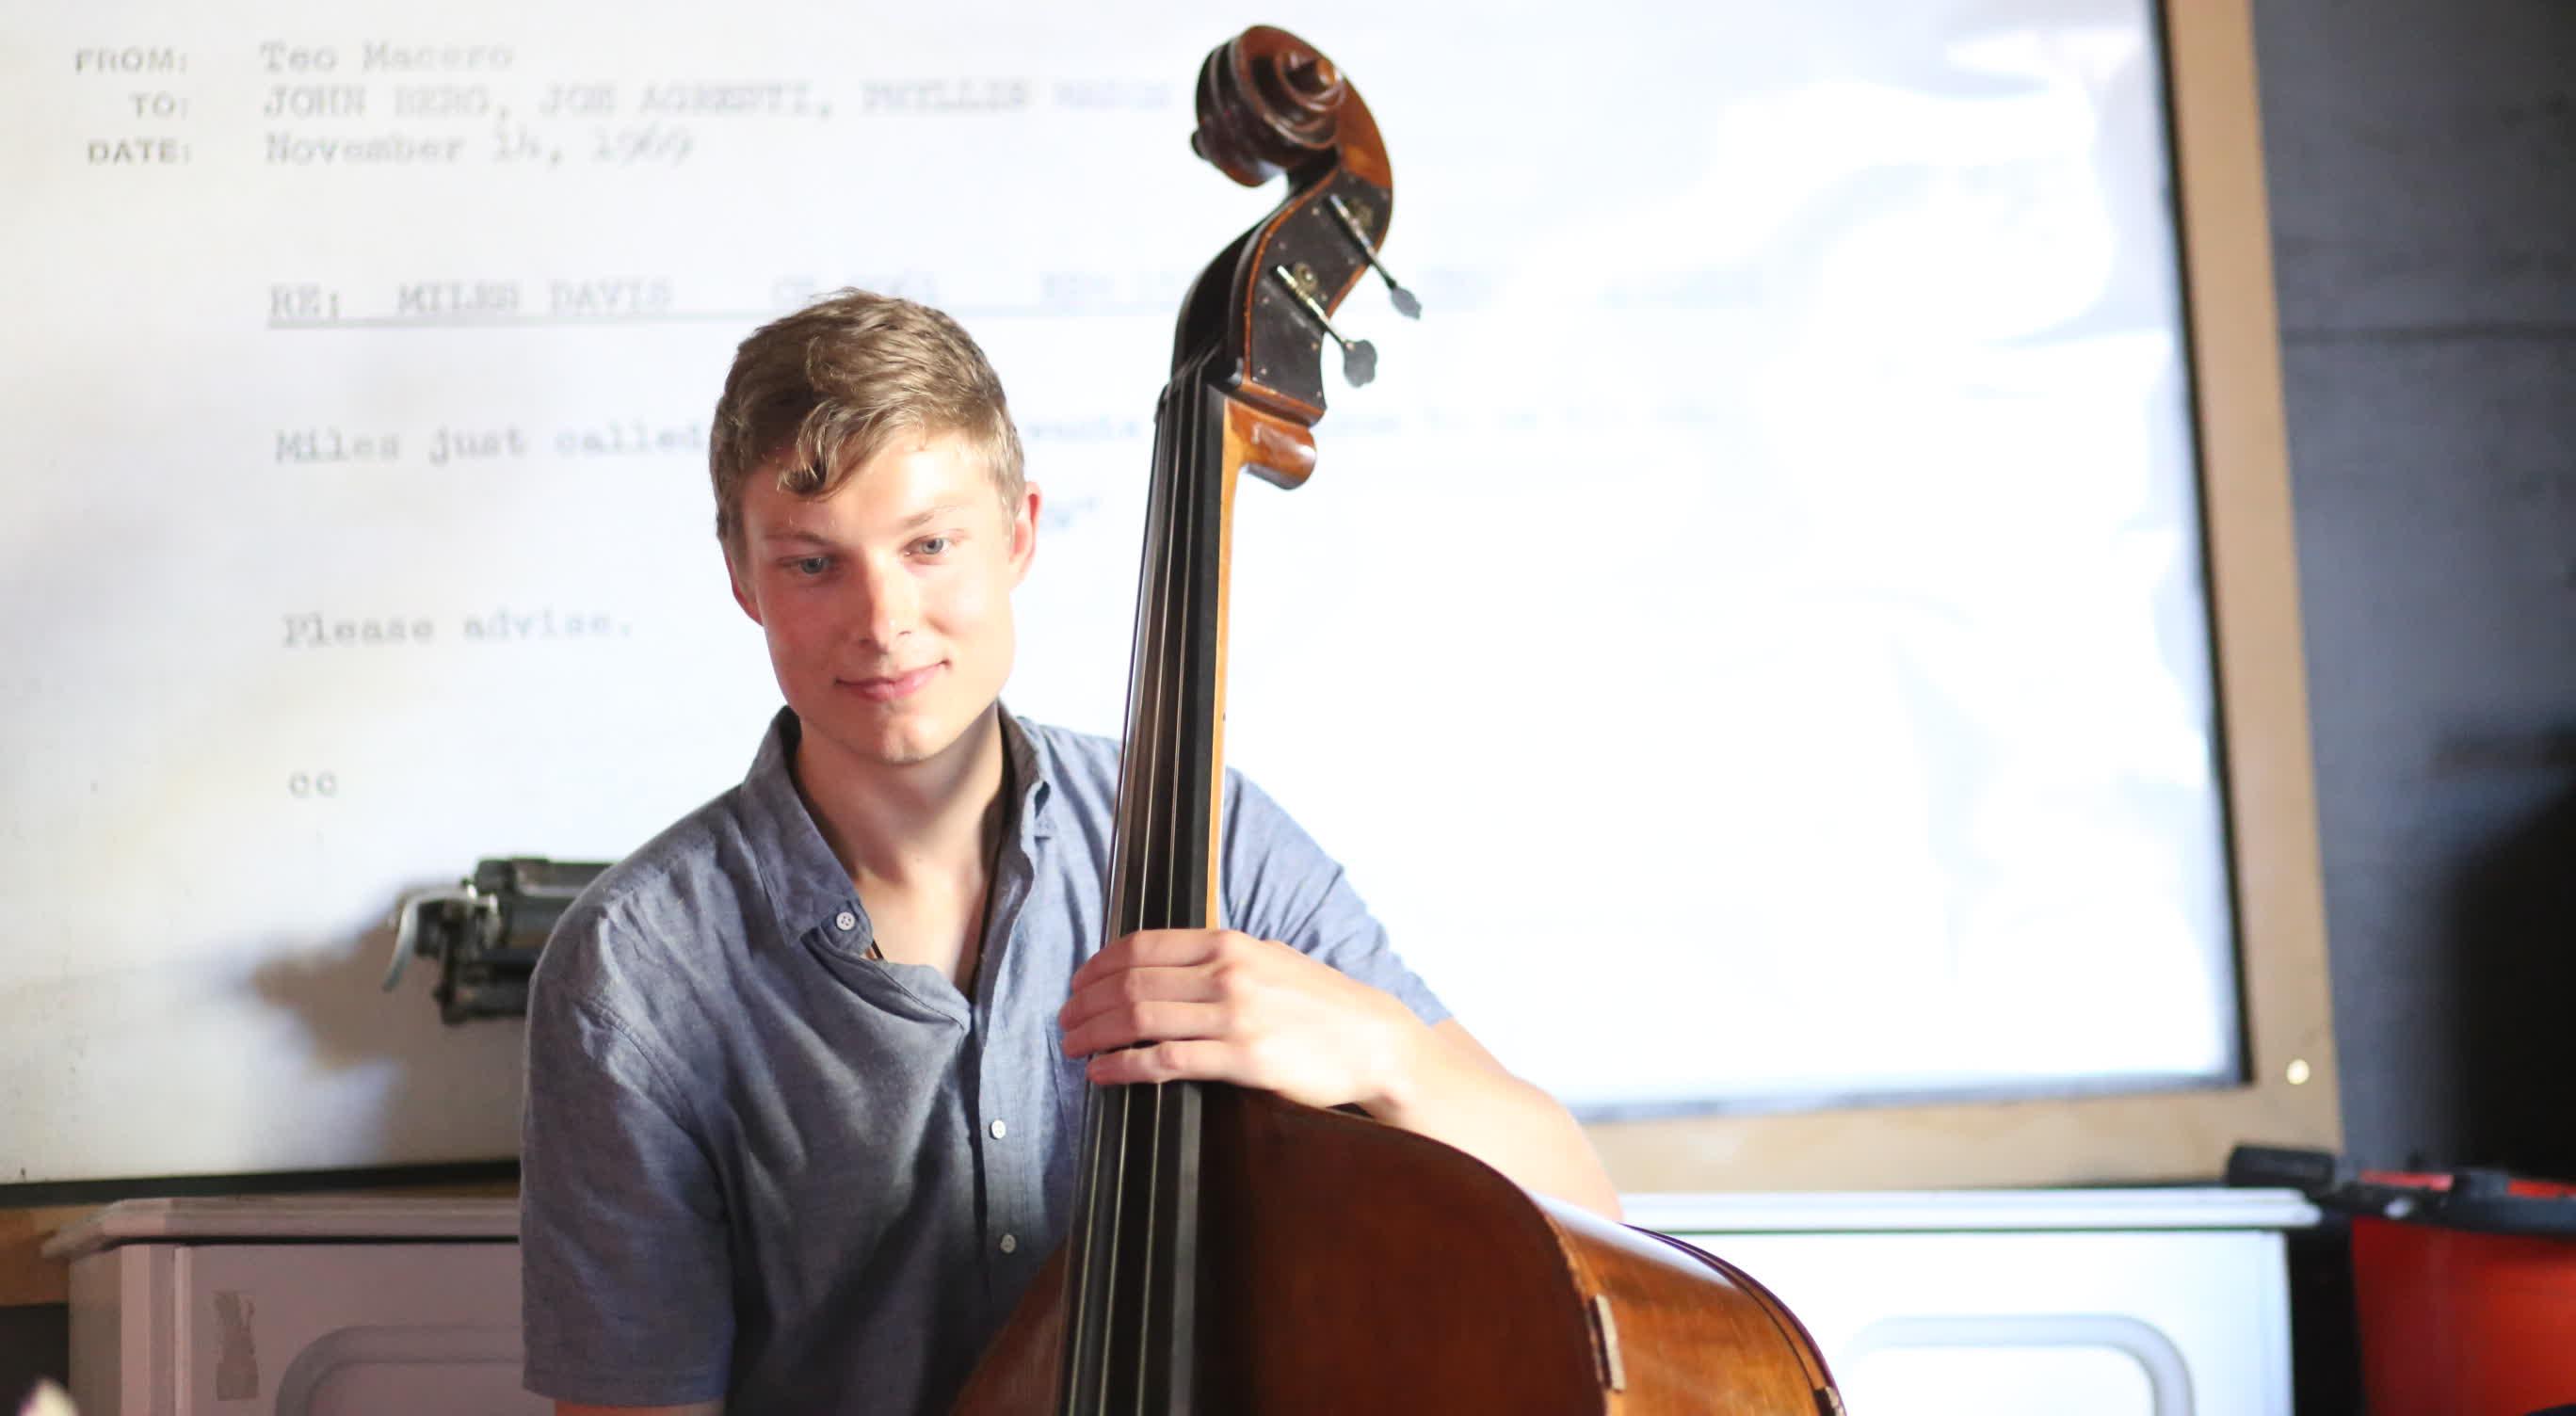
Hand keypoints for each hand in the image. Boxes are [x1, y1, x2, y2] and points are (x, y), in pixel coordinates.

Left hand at [1057, 928, 1423, 1110]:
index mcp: (1228, 943)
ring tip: (1074, 1048)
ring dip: (1095, 1034)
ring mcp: (1234, 1016)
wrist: (1372, 1040)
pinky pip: (1167, 1061)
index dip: (1098, 967)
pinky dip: (1124, 1066)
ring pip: (1140, 1019)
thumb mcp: (1268, 959)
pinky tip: (1103, 1073)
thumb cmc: (1318, 1002)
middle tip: (1065, 1023)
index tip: (1077, 986)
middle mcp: (1226, 973)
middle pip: (1131, 983)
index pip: (1141, 947)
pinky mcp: (1243, 1059)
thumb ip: (1220, 958)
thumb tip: (1166, 965)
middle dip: (1086, 1004)